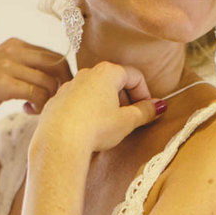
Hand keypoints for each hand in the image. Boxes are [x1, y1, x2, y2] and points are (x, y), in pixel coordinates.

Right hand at [0, 38, 72, 123]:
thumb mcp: (0, 71)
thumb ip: (23, 70)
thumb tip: (53, 81)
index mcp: (15, 45)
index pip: (55, 56)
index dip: (64, 78)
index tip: (56, 95)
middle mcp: (13, 50)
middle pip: (58, 66)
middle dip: (63, 88)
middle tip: (53, 104)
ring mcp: (7, 65)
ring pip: (49, 82)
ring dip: (49, 101)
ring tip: (34, 109)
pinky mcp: (2, 83)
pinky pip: (36, 94)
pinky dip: (39, 107)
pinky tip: (26, 111)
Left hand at [31, 61, 163, 155]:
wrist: (59, 142)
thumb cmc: (95, 128)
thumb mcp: (127, 122)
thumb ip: (145, 111)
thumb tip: (158, 106)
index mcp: (107, 72)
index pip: (135, 76)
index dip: (145, 94)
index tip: (147, 111)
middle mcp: (86, 73)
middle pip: (114, 81)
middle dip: (126, 99)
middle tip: (130, 120)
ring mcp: (69, 86)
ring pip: (95, 92)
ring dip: (106, 105)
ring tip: (109, 126)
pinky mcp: (57, 101)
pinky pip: (78, 103)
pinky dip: (88, 112)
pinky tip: (89, 129)